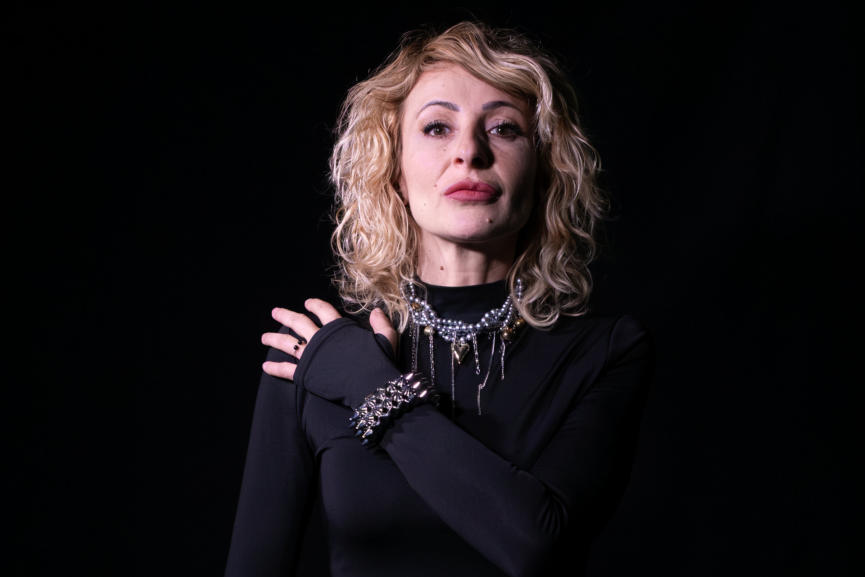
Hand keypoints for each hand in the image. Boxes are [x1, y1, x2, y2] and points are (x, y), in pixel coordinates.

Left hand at [261, 298, 397, 381]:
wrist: (369, 385)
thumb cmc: (379, 362)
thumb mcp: (385, 339)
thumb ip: (381, 325)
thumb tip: (377, 311)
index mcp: (338, 328)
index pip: (323, 310)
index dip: (315, 305)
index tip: (308, 303)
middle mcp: (320, 339)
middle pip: (298, 323)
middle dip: (286, 316)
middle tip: (275, 312)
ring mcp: (311, 356)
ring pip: (288, 343)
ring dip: (274, 339)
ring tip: (264, 337)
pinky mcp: (305, 374)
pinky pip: (286, 370)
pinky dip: (275, 368)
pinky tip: (265, 366)